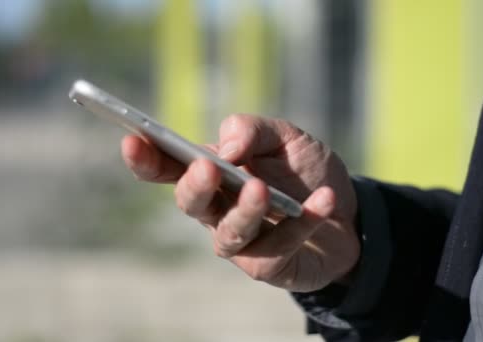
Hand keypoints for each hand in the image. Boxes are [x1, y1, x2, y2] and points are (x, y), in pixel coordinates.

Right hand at [121, 114, 359, 291]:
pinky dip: (302, 222)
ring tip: (262, 189)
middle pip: (191, 204)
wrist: (350, 212)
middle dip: (195, 186)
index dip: (147, 159)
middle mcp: (218, 210)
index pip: (170, 168)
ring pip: (228, 234)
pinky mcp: (268, 265)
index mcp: (214, 174)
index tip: (132, 142)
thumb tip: (226, 146)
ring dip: (244, 211)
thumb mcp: (286, 137)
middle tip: (207, 167)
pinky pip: (278, 247)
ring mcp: (242, 242)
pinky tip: (324, 199)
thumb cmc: (306, 171)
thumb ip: (253, 130)